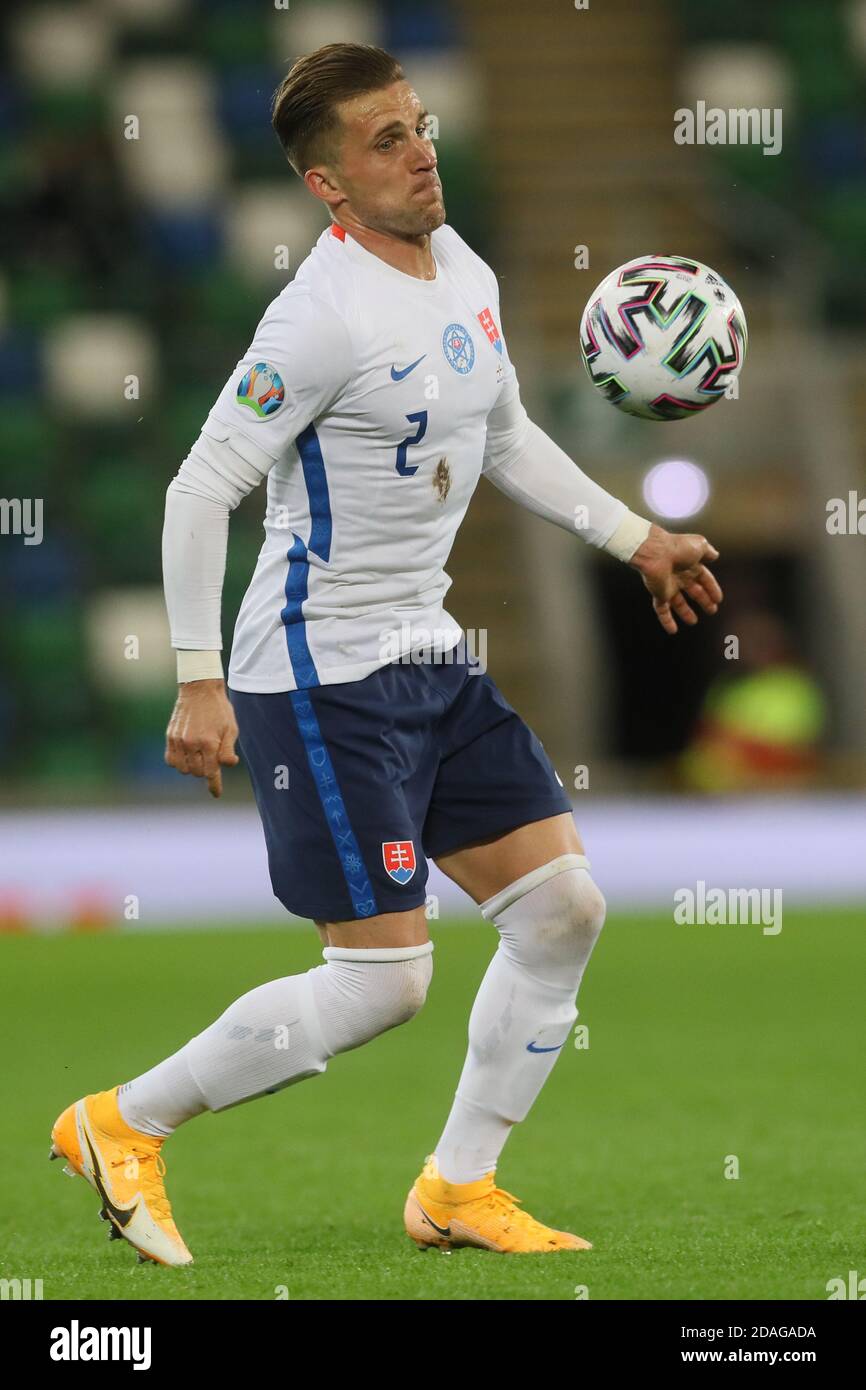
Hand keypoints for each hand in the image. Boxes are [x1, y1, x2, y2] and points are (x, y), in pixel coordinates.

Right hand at [165, 679, 239, 797]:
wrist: (199, 689)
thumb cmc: (219, 709)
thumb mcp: (231, 728)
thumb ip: (228, 750)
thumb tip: (227, 765)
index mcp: (209, 743)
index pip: (211, 773)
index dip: (214, 785)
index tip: (216, 794)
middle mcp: (192, 743)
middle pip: (197, 772)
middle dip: (205, 770)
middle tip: (212, 759)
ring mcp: (178, 740)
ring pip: (183, 769)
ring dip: (192, 767)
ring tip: (199, 756)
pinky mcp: (170, 736)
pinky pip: (171, 760)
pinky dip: (178, 762)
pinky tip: (187, 755)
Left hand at [629, 524, 722, 633]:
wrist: (655, 551)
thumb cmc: (677, 547)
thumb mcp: (700, 545)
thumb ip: (708, 551)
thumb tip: (716, 555)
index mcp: (690, 564)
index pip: (704, 578)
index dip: (712, 588)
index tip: (719, 599)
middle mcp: (679, 575)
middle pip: (693, 591)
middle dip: (703, 600)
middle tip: (712, 610)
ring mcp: (668, 585)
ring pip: (678, 602)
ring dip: (686, 612)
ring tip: (693, 622)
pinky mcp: (658, 594)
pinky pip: (662, 610)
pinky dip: (667, 621)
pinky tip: (673, 631)